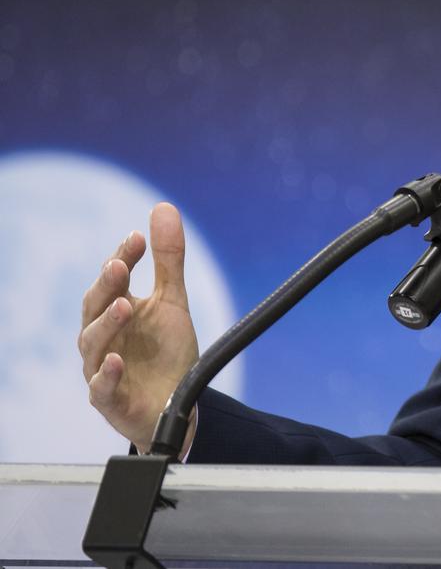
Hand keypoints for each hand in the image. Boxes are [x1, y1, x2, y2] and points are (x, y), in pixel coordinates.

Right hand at [79, 203, 199, 453]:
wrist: (177, 402)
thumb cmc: (167, 350)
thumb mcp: (172, 300)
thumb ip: (168, 260)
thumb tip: (162, 207)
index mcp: (116, 309)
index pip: (113, 278)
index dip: (123, 257)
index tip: (138, 238)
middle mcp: (103, 336)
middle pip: (94, 307)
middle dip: (106, 286)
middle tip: (120, 265)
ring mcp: (102, 367)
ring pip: (93, 344)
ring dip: (107, 324)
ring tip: (125, 305)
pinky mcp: (110, 399)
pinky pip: (101, 387)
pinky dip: (108, 374)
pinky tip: (118, 361)